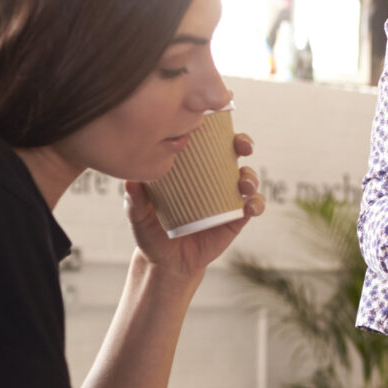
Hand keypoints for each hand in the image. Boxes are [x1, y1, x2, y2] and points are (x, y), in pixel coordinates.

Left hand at [126, 131, 262, 281]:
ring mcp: (227, 197)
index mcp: (190, 169)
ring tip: (244, 185)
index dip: (216, 129)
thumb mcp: (138, 215)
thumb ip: (135, 199)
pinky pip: (253, 206)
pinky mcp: (236, 218)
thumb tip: (130, 181)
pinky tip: (250, 207)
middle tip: (243, 147)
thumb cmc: (150, 232)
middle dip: (243, 143)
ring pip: (248, 177)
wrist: (166, 262)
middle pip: (234, 152)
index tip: (219, 124)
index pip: (205, 142)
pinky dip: (257, 203)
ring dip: (251, 176)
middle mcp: (212, 178)